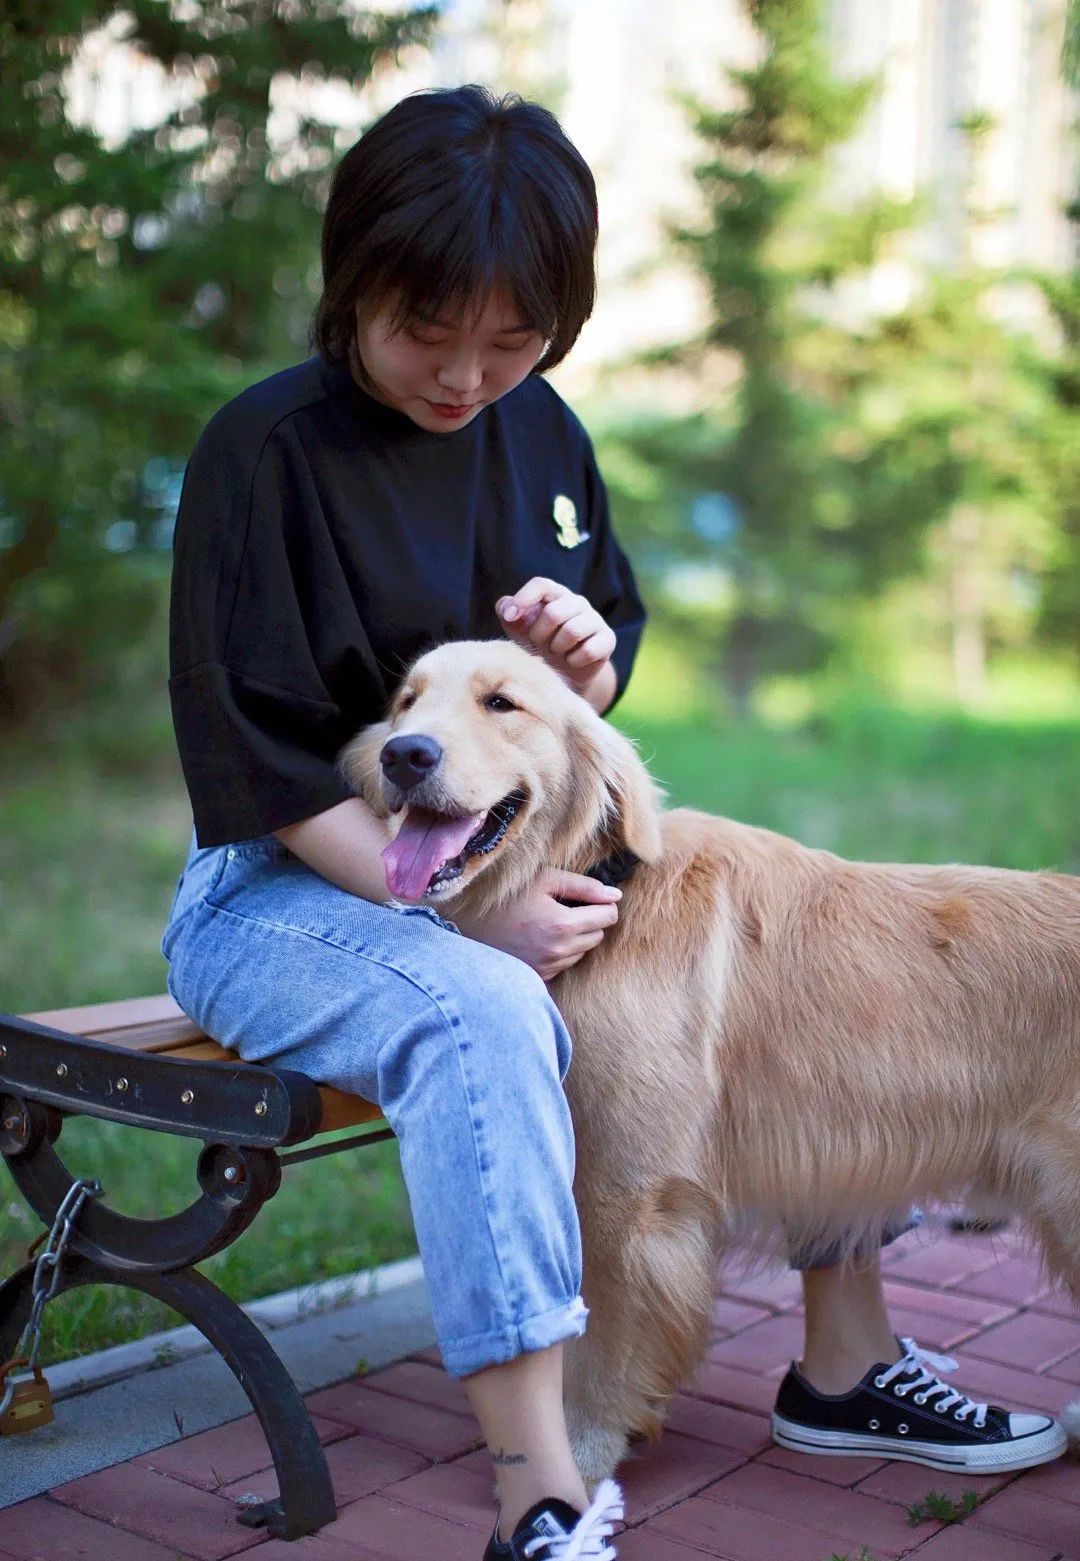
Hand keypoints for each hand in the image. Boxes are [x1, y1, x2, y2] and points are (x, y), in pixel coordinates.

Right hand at [452, 866, 621, 981]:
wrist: (465, 925)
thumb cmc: (505, 897)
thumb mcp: (544, 880)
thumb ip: (584, 886)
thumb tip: (617, 895)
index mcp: (562, 925)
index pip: (608, 916)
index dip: (603, 903)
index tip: (588, 896)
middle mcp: (558, 952)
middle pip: (598, 935)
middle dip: (589, 920)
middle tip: (563, 906)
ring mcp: (548, 968)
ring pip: (582, 951)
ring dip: (575, 936)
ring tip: (547, 921)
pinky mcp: (538, 978)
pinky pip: (565, 964)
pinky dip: (560, 951)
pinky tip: (539, 937)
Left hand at [496, 577, 615, 694]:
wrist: (566, 672)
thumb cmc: (539, 644)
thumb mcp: (518, 628)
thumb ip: (506, 611)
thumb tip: (507, 610)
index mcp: (555, 595)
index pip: (541, 585)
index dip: (524, 598)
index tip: (510, 618)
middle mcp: (577, 602)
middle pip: (554, 612)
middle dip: (539, 634)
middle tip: (538, 644)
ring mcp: (595, 619)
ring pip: (572, 631)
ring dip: (557, 648)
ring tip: (555, 652)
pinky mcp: (607, 639)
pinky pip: (589, 650)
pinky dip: (574, 661)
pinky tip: (571, 661)